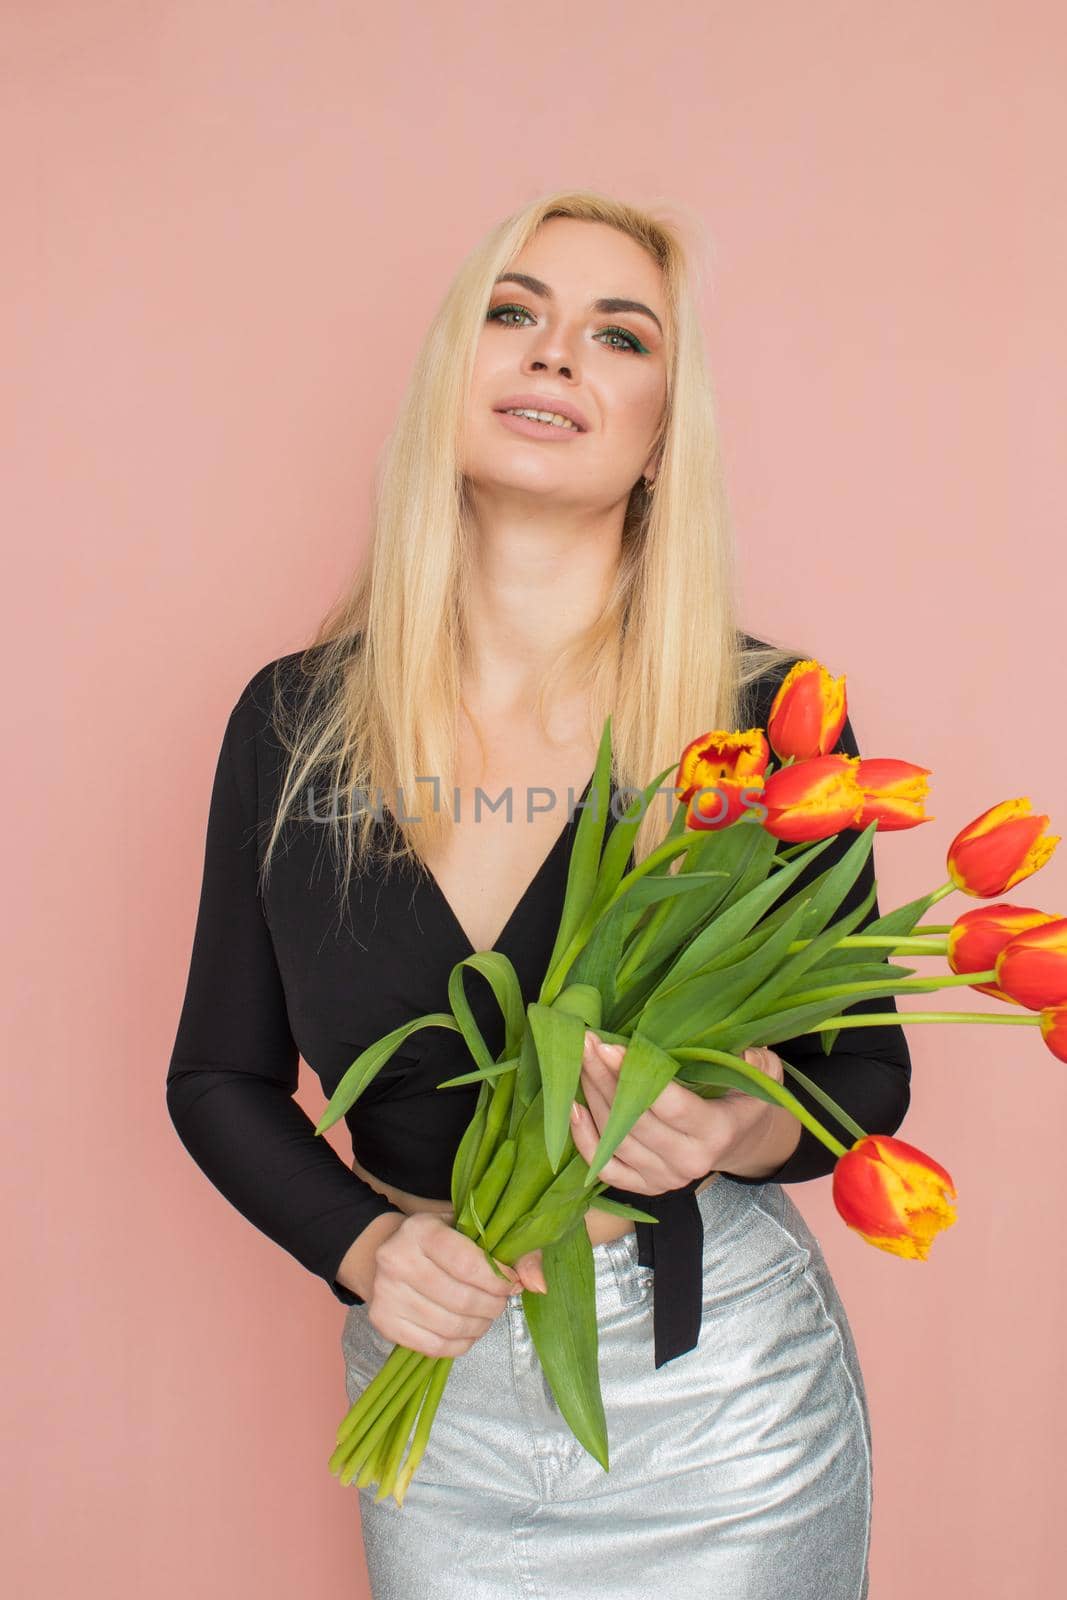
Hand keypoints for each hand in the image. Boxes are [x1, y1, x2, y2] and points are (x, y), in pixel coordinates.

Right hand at [366, 1212, 547, 1357]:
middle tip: (500, 1301)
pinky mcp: (384, 1322)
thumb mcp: (475, 1230)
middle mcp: (396, 1260)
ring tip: (485, 1314)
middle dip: (492, 1306)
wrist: (393, 1253)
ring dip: (479, 1326)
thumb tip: (538, 1284)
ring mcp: (386, 1294)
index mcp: (420, 1230)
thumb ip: (516, 1250)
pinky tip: (467, 1329)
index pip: (468, 1265)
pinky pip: (435, 1347)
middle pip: (461, 1300)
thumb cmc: (442, 1239)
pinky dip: (460, 1343)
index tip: (511, 1283)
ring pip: (450, 1326)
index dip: (498, 1280)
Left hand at [568, 1031, 788, 1194]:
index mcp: (716, 1132)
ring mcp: (664, 1179)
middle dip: (604, 1078)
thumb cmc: (744, 1102)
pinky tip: (574, 1107)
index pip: (669, 1106)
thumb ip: (759, 1066)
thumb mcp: (763, 1081)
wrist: (738, 1143)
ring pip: (615, 1139)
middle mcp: (688, 1162)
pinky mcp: (645, 1187)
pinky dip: (585, 1140)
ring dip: (592, 1098)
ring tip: (580, 1061)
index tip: (607, 1046)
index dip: (635, 1076)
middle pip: (633, 1119)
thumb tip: (746, 1052)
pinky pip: (606, 1168)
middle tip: (585, 1043)